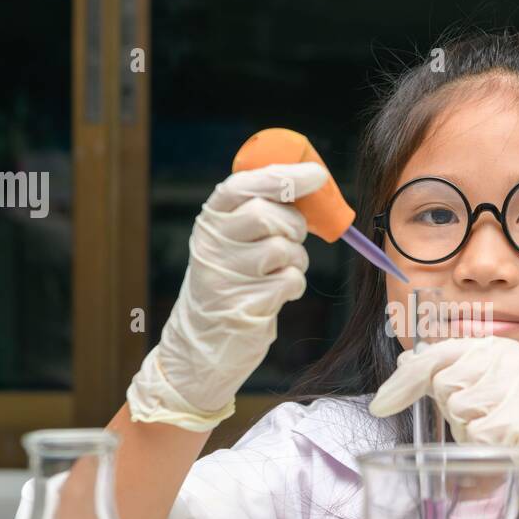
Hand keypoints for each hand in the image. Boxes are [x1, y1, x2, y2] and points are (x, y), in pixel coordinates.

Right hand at [126, 162, 326, 430]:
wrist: (202, 342)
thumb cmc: (231, 282)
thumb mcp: (233, 240)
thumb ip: (260, 210)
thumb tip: (310, 182)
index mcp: (211, 221)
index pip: (244, 185)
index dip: (284, 177)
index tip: (316, 176)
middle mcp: (212, 244)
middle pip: (268, 215)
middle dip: (294, 225)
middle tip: (292, 238)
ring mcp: (225, 276)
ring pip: (284, 249)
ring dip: (296, 260)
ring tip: (280, 270)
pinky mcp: (242, 306)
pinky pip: (290, 281)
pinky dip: (293, 285)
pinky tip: (276, 293)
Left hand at [368, 335, 518, 518]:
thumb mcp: (498, 388)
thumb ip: (457, 376)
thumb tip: (408, 363)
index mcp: (498, 348)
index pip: (435, 355)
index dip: (403, 381)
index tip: (379, 404)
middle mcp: (506, 359)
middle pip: (443, 385)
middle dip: (455, 410)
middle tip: (491, 418)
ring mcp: (513, 387)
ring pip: (458, 410)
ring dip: (472, 430)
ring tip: (506, 431)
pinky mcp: (518, 420)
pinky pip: (476, 437)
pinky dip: (487, 448)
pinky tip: (513, 444)